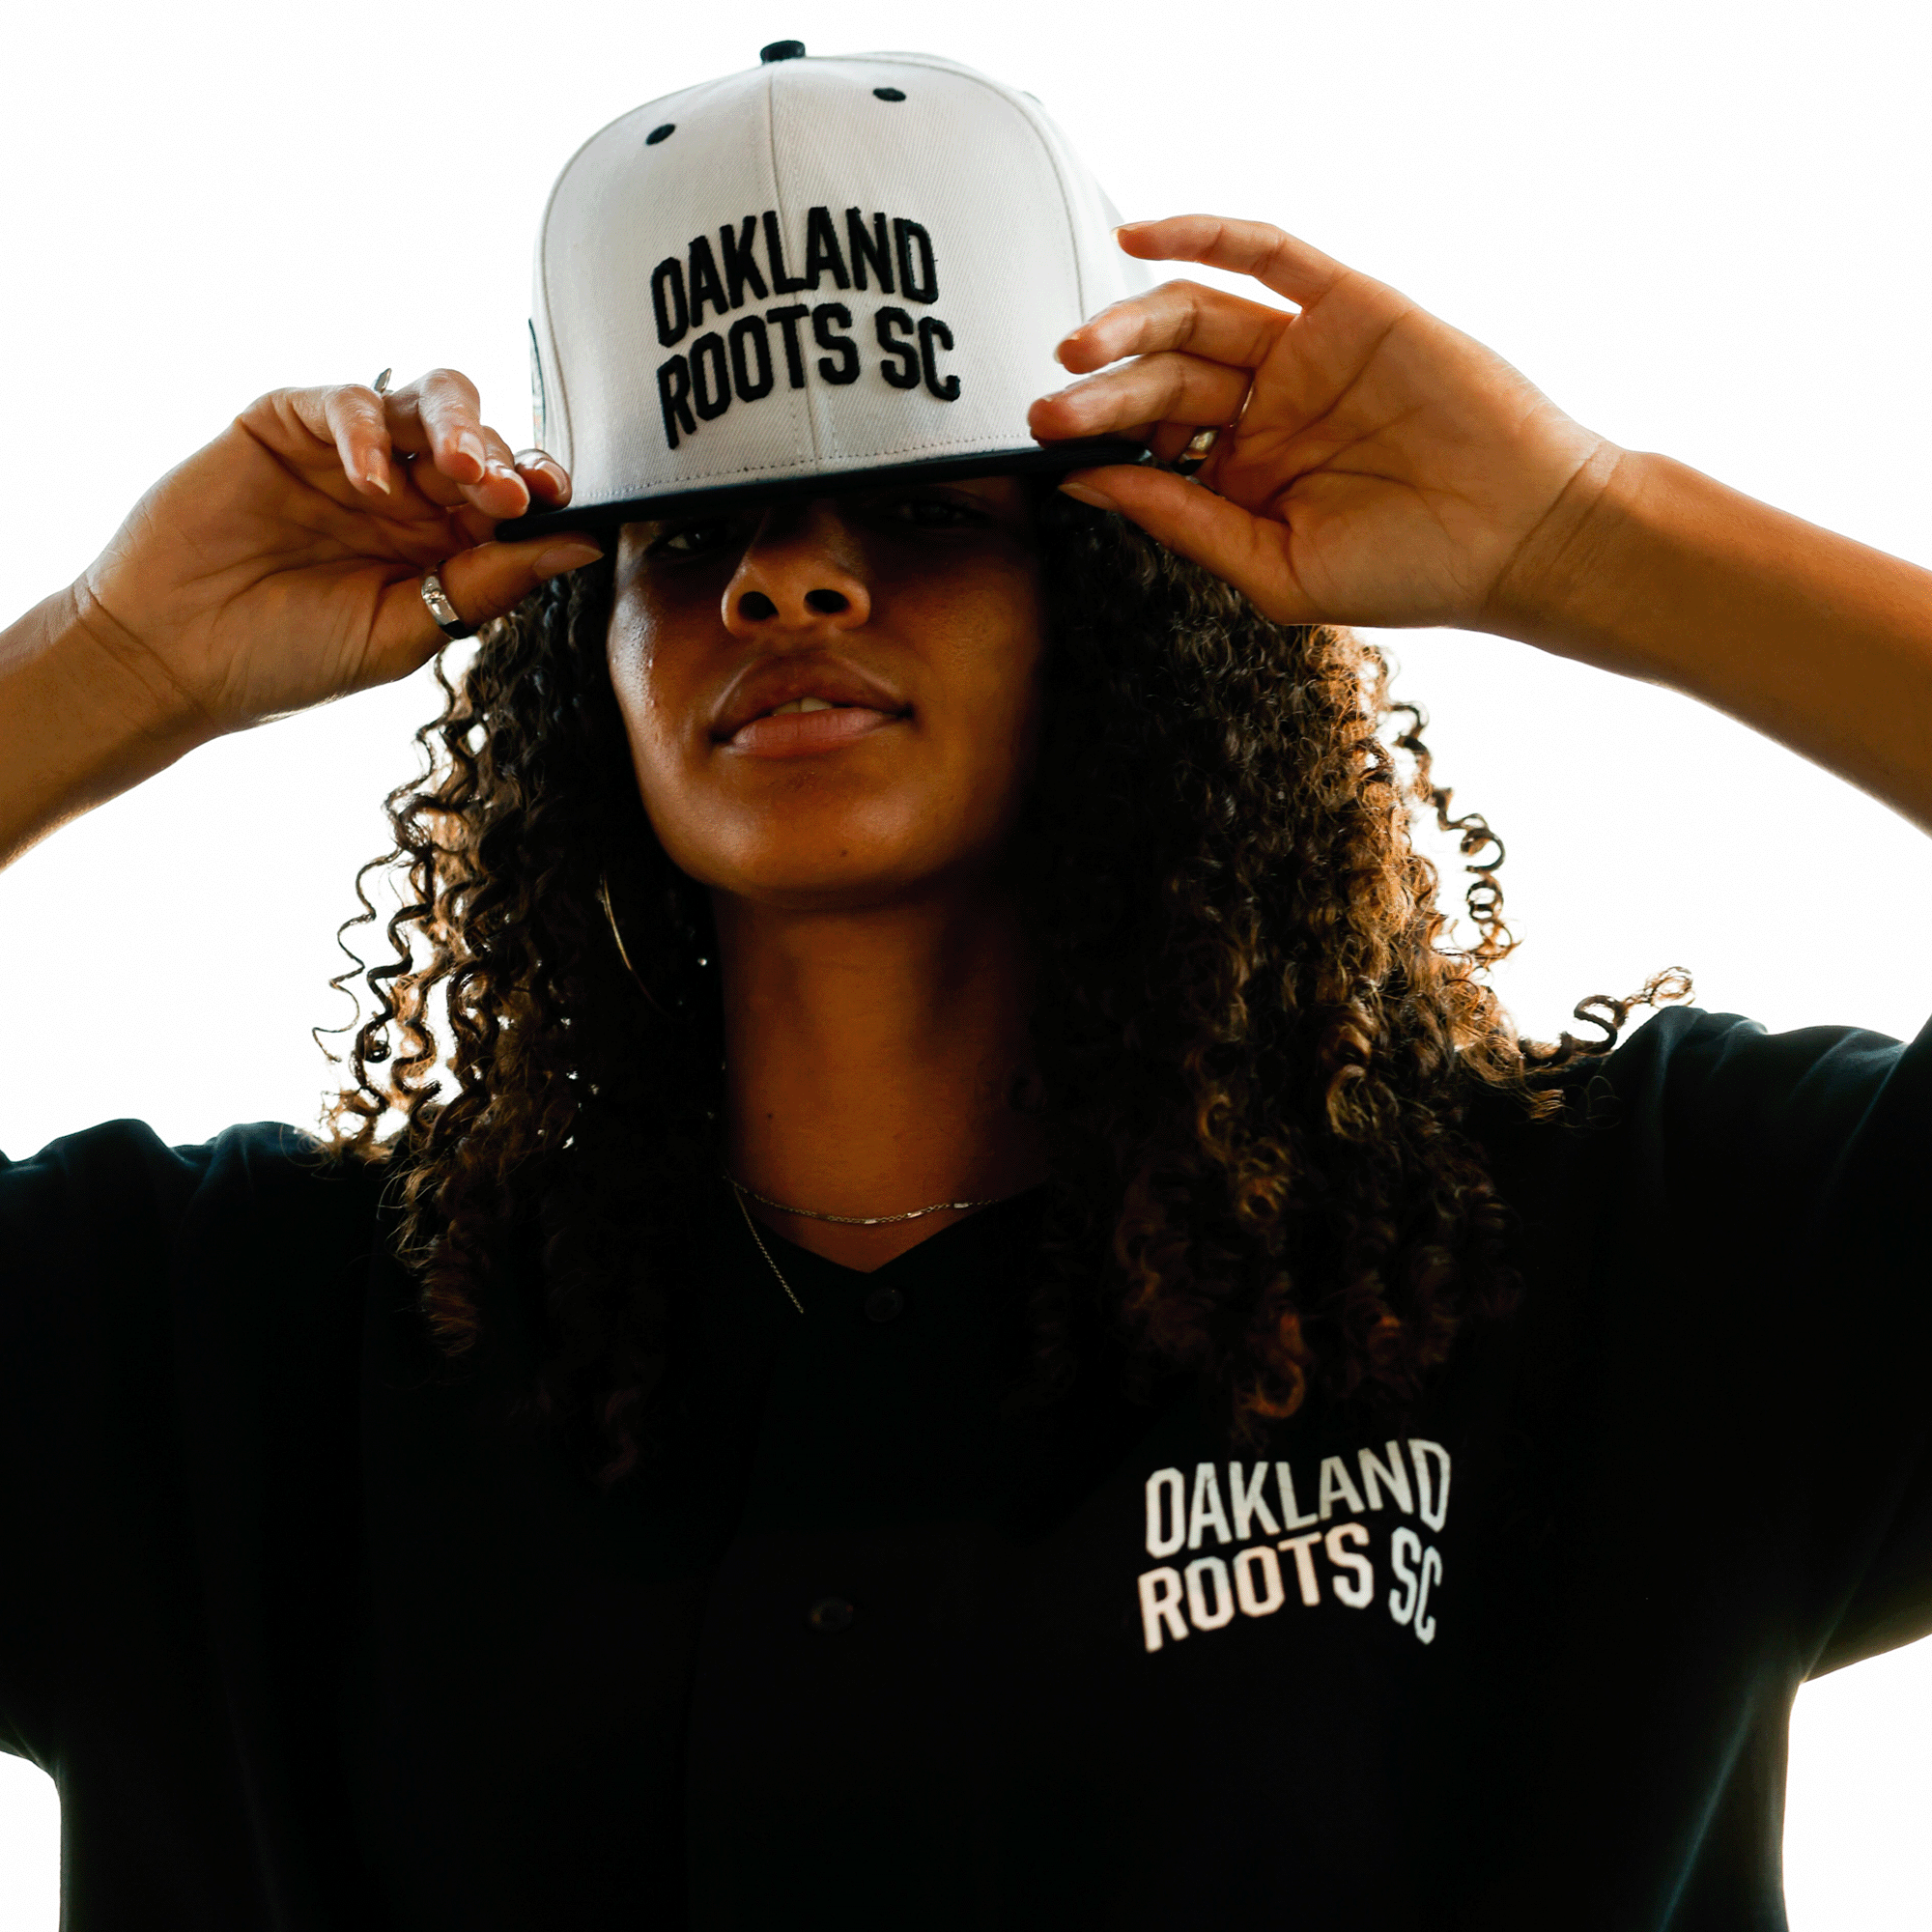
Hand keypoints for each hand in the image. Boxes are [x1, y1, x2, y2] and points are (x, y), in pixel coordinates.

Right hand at [69, 369, 598, 742]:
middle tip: (507, 491)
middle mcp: (405, 490)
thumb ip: (489, 583)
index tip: (558, 502)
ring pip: (427, 400)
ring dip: (457, 427)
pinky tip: (370, 482)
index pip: (512, 494)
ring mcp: (349, 453)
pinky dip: (366, 431)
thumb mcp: (406, 629)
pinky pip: (346, 399)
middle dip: (503, 458)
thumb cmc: (288, 658)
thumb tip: (583, 545)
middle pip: (479, 439)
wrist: (175, 659)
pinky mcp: (286, 424)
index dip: (540, 489)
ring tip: (461, 468)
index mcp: (443, 541)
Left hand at [1028, 215, 1616, 632]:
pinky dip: (1206, 235)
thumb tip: (1088, 483)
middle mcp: (1268, 409)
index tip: (1049, 449)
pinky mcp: (1349, 307)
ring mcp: (1306, 354)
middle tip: (1050, 407)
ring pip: (1197, 317)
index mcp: (1245, 474)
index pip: (1150, 442)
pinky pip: (1270, 255)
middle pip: (1161, 378)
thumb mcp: (1272, 568)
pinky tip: (1141, 237)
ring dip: (1131, 323)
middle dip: (1098, 393)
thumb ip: (1183, 521)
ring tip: (1079, 347)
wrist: (1523, 537)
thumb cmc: (1411, 570)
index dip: (1098, 440)